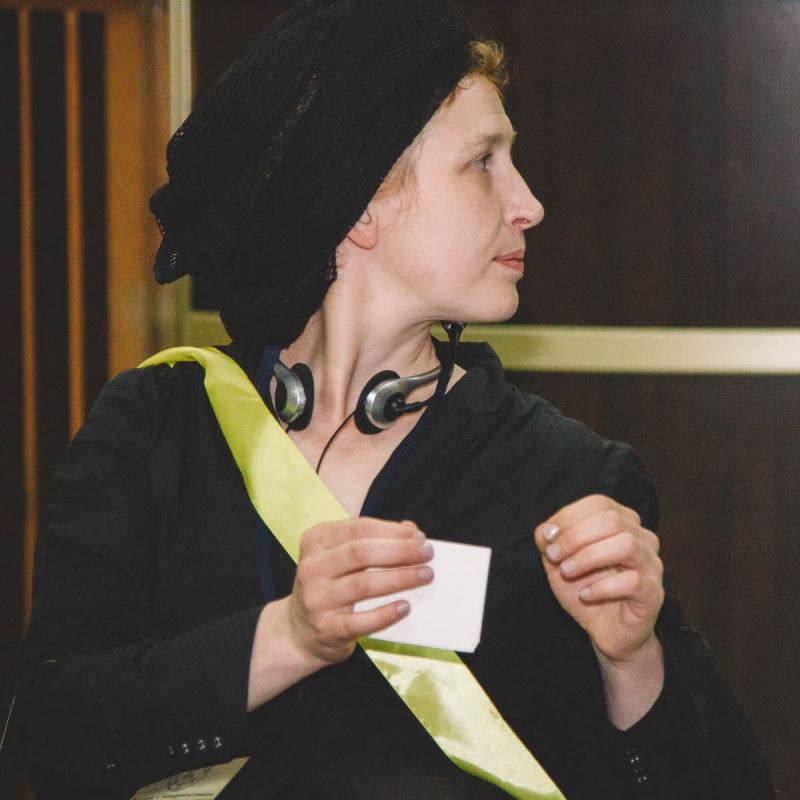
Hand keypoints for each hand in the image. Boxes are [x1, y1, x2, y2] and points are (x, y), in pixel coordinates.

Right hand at [288, 517, 433, 664]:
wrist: (300, 631)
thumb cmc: (330, 585)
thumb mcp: (341, 557)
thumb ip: (373, 540)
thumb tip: (411, 531)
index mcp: (316, 541)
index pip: (358, 528)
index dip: (392, 530)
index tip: (418, 536)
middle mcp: (312, 568)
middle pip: (361, 553)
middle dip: (400, 550)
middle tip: (427, 553)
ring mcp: (317, 599)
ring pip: (363, 584)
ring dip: (400, 578)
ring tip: (425, 575)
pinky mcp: (327, 628)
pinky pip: (361, 621)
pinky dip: (386, 613)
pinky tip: (406, 606)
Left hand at [534, 495, 663, 663]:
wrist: (606, 632)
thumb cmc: (586, 590)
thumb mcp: (559, 565)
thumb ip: (550, 544)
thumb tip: (544, 530)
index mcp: (621, 523)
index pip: (599, 503)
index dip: (569, 516)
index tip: (547, 537)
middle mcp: (641, 539)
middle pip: (612, 520)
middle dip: (576, 536)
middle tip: (555, 556)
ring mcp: (651, 565)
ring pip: (626, 545)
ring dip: (588, 557)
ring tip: (568, 572)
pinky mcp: (653, 593)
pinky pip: (633, 581)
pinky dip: (602, 586)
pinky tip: (585, 594)